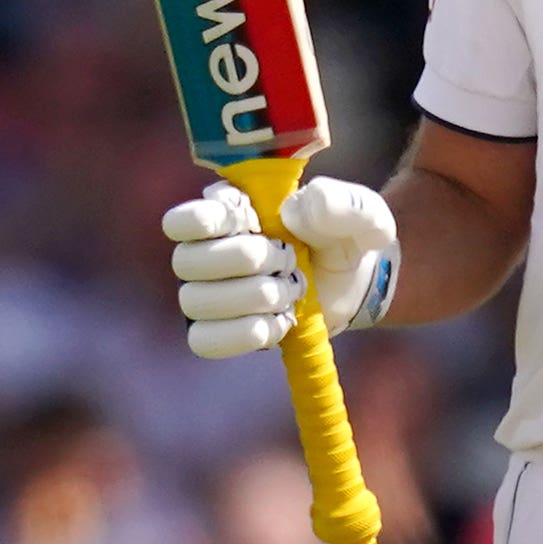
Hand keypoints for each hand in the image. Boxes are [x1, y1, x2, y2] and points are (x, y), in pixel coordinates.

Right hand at [164, 176, 397, 359]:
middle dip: (244, 261)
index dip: (205, 221)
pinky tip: (280, 322)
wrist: (355, 280)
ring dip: (251, 299)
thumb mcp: (360, 212)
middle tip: (288, 259)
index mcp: (228, 208)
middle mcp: (207, 248)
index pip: (182, 219)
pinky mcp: (221, 328)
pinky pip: (204, 340)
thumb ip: (339, 203)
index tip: (249, 221)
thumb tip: (292, 212)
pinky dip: (245, 334)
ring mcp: (210, 291)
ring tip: (291, 292)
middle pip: (186, 262)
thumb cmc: (346, 236)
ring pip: (194, 302)